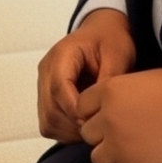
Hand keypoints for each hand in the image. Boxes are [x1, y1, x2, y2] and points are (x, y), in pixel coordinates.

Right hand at [37, 8, 135, 142]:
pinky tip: (86, 125)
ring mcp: (44, 84)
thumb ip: (108, 79)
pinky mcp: (47, 96)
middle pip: (50, 110)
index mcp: (62, 54)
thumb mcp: (117, 53)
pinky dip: (66, 131)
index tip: (95, 119)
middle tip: (98, 129)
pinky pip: (50, 123)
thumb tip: (98, 109)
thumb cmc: (111, 38)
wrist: (104, 31)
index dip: (76, 110)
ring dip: (70, 131)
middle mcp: (47, 70)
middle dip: (74, 125)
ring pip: (48, 121)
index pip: (59, 89)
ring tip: (94, 128)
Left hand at [77, 68, 161, 162]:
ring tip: (137, 151)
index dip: (97, 111)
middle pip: (88, 134)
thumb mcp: (151, 78)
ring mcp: (118, 148)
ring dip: (114, 157)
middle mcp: (109, 120)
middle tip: (129, 133)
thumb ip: (127, 90)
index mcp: (112, 91)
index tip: (113, 115)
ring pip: (97, 160)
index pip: (83, 105)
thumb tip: (119, 103)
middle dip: (105, 134)